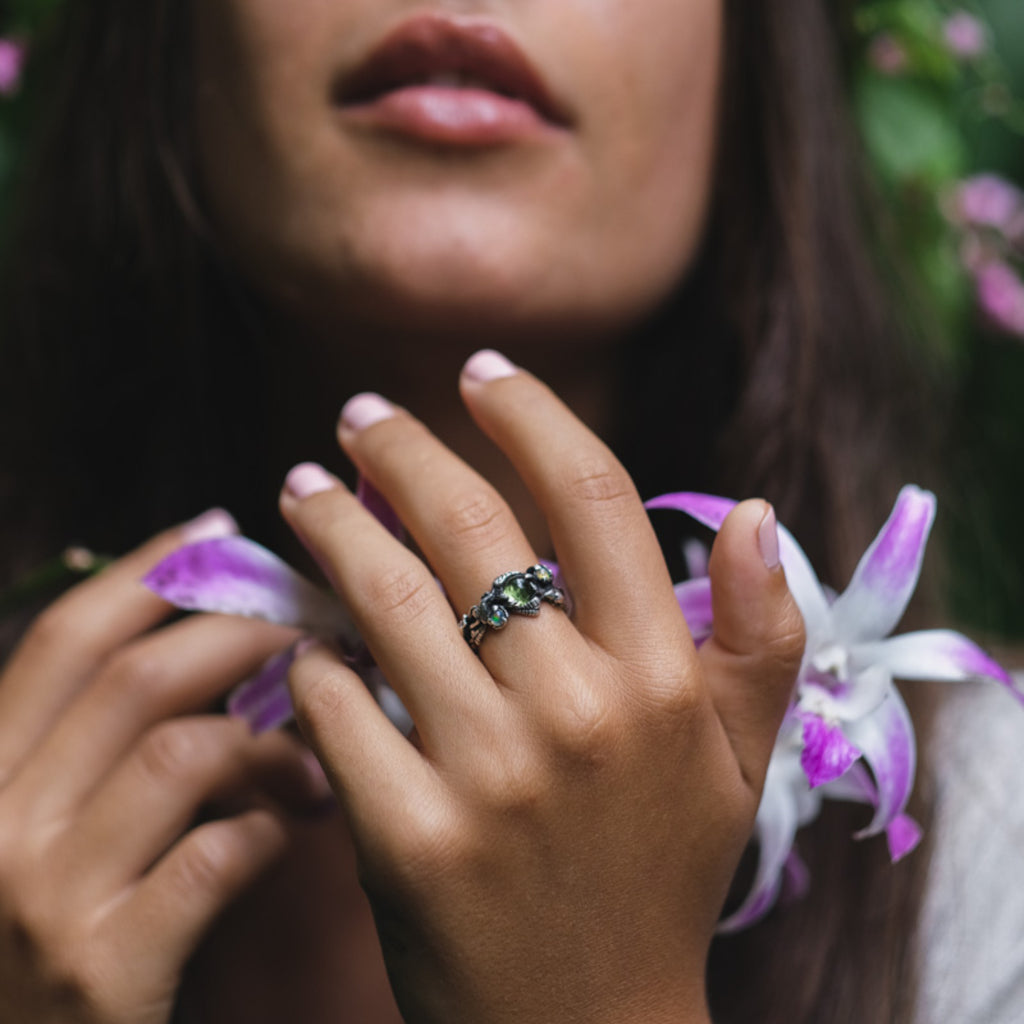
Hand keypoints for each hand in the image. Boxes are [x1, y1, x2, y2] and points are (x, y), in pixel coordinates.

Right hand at [0, 516, 327, 1023]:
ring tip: (318, 756)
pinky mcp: (102, 971)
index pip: (63, 639)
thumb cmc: (59, 938)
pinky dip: (273, 826)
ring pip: (184, 752)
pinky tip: (297, 831)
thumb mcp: (50, 829)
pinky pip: (215, 855)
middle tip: (316, 633)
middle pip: (137, 678)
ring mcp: (42, 898)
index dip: (144, 571)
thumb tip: (204, 646)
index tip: (219, 528)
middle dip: (245, 638)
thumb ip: (100, 746)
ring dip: (274, 739)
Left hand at [282, 351, 805, 1023]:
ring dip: (332, 528)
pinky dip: (309, 657)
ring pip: (385, 602)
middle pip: (472, 530)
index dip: (529, 414)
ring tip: (301, 489)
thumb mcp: (741, 762)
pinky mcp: (407, 839)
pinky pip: (334, 707)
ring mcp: (490, 776)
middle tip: (358, 413)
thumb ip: (764, 635)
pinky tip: (302, 635)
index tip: (478, 370)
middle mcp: (581, 714)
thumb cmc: (659, 878)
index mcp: (664, 682)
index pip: (593, 497)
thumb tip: (754, 511)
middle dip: (402, 450)